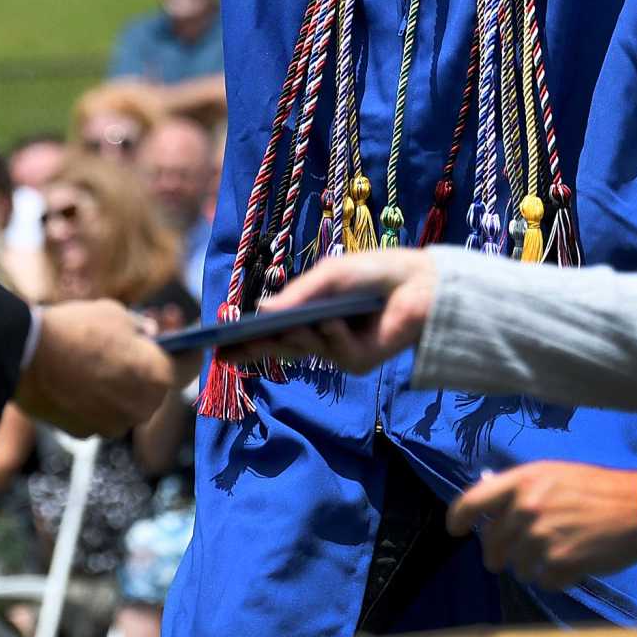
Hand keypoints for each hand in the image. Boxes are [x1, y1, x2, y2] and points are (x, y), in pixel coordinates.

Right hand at [16, 299, 192, 436]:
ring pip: (129, 404)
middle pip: (157, 387)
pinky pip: (103, 414)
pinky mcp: (87, 434)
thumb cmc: (75, 328)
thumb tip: (149, 338)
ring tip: (105, 362)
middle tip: (136, 346)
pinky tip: (82, 379)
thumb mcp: (117, 314)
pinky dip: (100, 400)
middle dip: (150, 367)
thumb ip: (141, 331)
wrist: (24, 356)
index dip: (190, 351)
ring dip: (124, 386)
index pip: (190, 367)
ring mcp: (114, 425)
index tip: (188, 342)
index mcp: (157, 376)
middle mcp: (142, 408)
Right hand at [216, 250, 435, 374]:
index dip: (248, 340)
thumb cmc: (371, 274)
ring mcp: (338, 353)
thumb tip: (261, 310)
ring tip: (279, 327)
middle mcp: (320, 338)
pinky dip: (333, 335)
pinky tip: (330, 321)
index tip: (219, 344)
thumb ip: (297, 295)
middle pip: (282, 349)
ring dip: (296, 336)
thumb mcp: (328, 277)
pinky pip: (337, 352)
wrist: (417, 281)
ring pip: (307, 350)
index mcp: (310, 317)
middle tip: (229, 350)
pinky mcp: (359, 363)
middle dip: (256, 349)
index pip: (273, 333)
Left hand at [446, 462, 636, 589]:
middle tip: (505, 559)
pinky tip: (571, 564)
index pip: (473, 501)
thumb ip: (521, 489)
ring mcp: (542, 539)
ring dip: (530, 566)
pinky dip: (554, 579)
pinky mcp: (560, 565)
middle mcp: (526, 510)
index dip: (458, 517)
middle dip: (497, 554)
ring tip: (554, 554)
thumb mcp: (552, 474)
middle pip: (492, 543)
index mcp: (522, 482)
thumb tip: (492, 506)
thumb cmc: (596, 488)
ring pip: (517, 567)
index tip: (455, 529)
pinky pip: (543, 582)